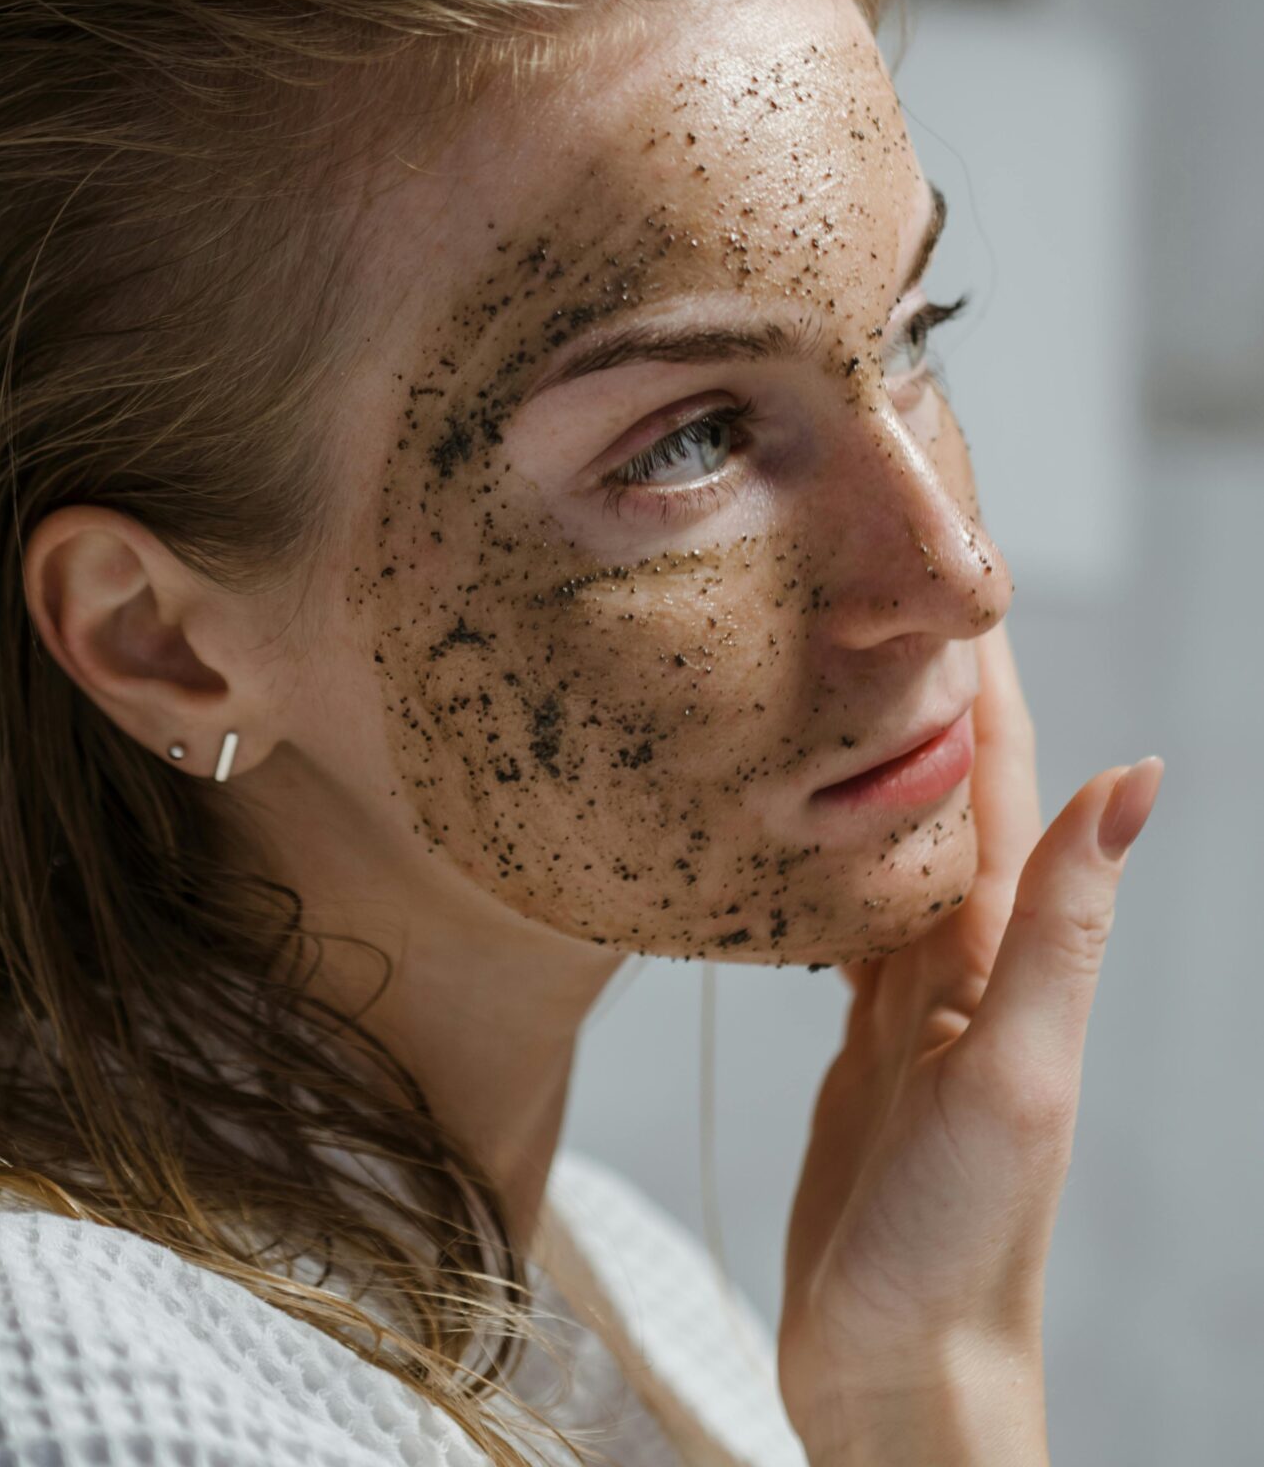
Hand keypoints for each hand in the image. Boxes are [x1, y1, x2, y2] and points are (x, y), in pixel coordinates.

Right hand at [777, 620, 1162, 1460]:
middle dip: (929, 691)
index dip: (988, 675)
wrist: (903, 1374)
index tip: (960, 572)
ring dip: (883, 762)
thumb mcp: (1017, 1072)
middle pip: (950, 794)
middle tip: (886, 590)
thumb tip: (1139, 774)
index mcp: (1006, 950)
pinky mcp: (861, 1045)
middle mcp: (967, 960)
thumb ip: (1066, 928)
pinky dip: (834, 855)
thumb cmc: (962, 1243)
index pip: (1004, 778)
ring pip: (897, 845)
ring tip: (847, 680)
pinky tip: (807, 827)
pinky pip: (849, 921)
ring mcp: (912, 1001)